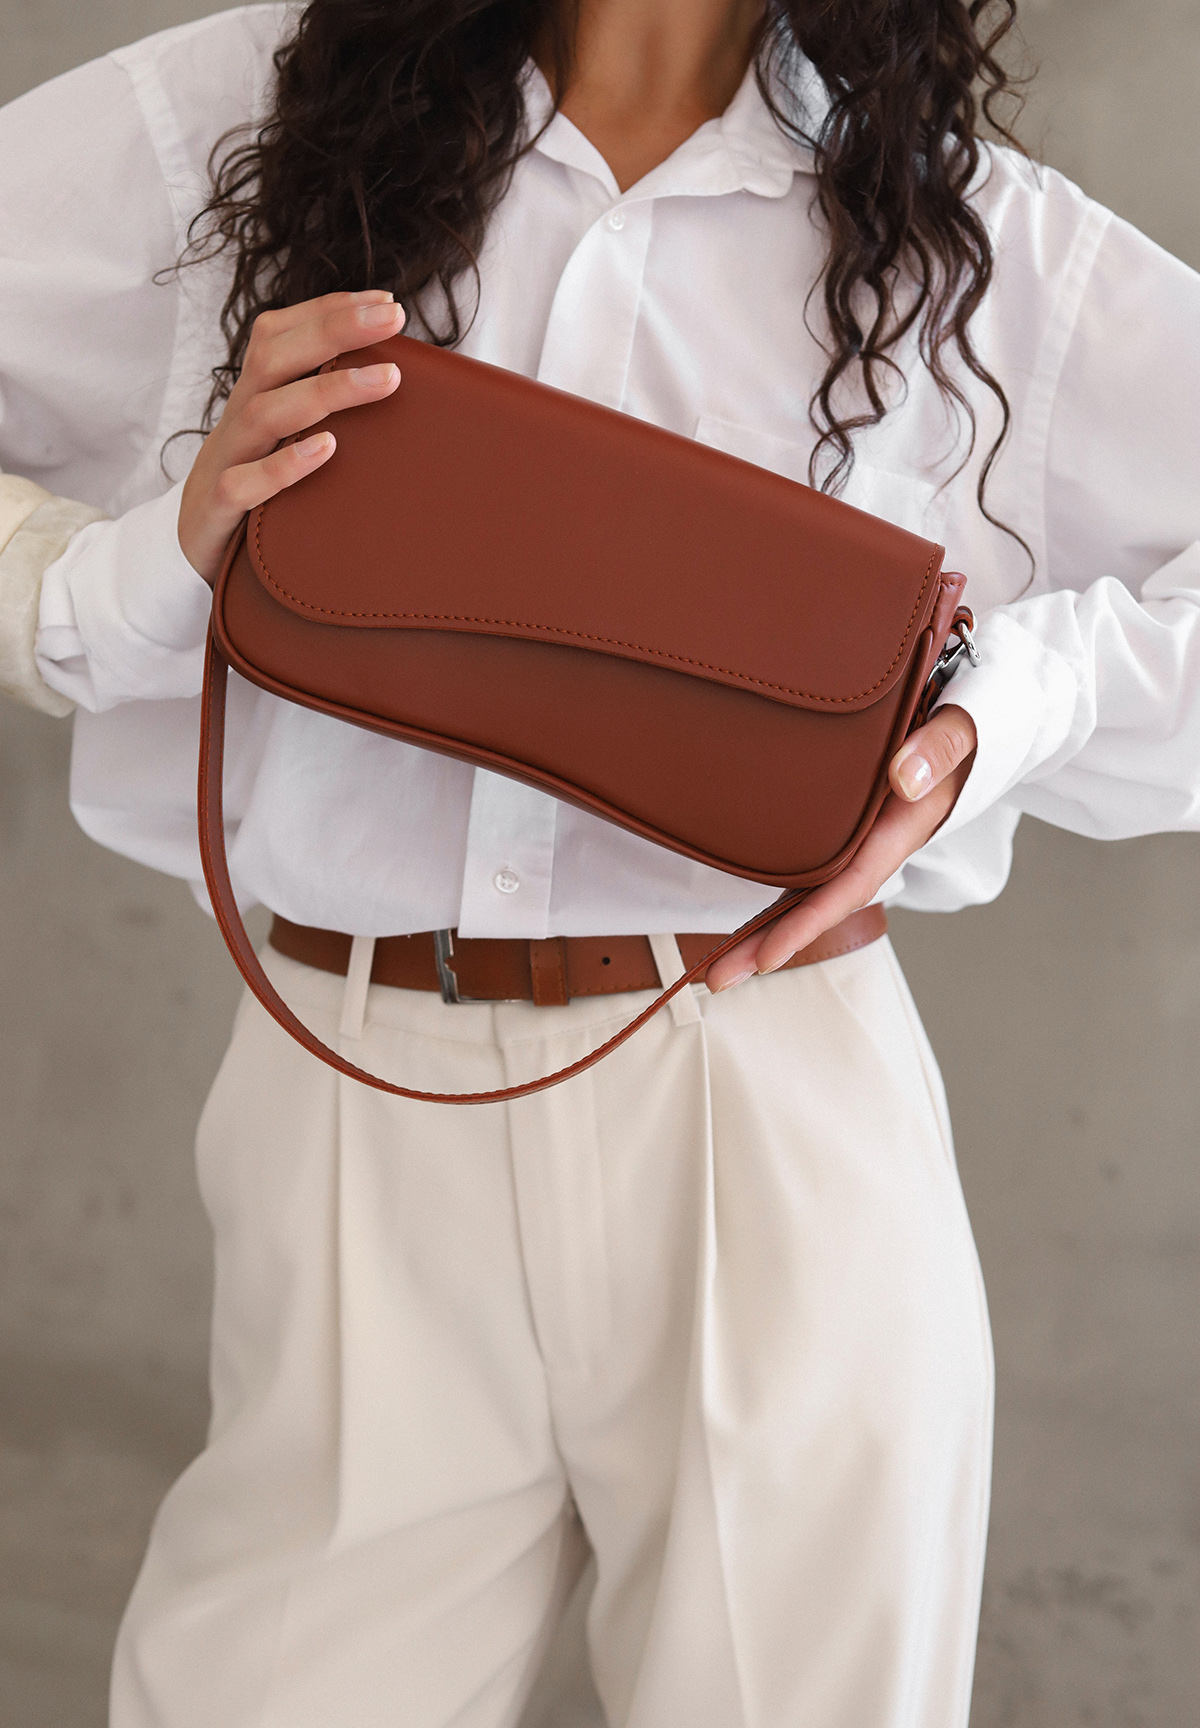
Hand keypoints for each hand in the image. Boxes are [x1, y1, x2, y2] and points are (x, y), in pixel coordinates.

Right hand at [177, 290, 404, 583]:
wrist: (188, 549)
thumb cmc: (253, 489)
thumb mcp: (280, 441)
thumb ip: (317, 412)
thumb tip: (391, 384)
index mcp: (253, 397)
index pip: (279, 334)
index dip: (327, 310)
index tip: (385, 302)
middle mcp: (239, 419)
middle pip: (273, 357)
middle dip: (334, 329)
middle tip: (393, 317)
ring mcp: (227, 461)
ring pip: (267, 412)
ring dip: (329, 390)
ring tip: (386, 379)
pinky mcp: (220, 508)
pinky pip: (245, 483)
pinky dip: (285, 465)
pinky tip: (326, 448)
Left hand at [705, 704, 977, 991]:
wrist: (967, 735)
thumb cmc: (962, 732)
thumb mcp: (962, 729)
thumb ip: (939, 749)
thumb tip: (905, 779)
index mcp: (899, 831)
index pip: (848, 886)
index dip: (808, 923)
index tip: (768, 957)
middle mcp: (872, 848)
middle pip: (816, 906)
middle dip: (768, 945)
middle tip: (718, 979)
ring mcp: (853, 845)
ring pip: (804, 895)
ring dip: (762, 933)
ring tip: (716, 968)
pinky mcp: (839, 834)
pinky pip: (802, 871)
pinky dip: (774, 902)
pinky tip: (743, 925)